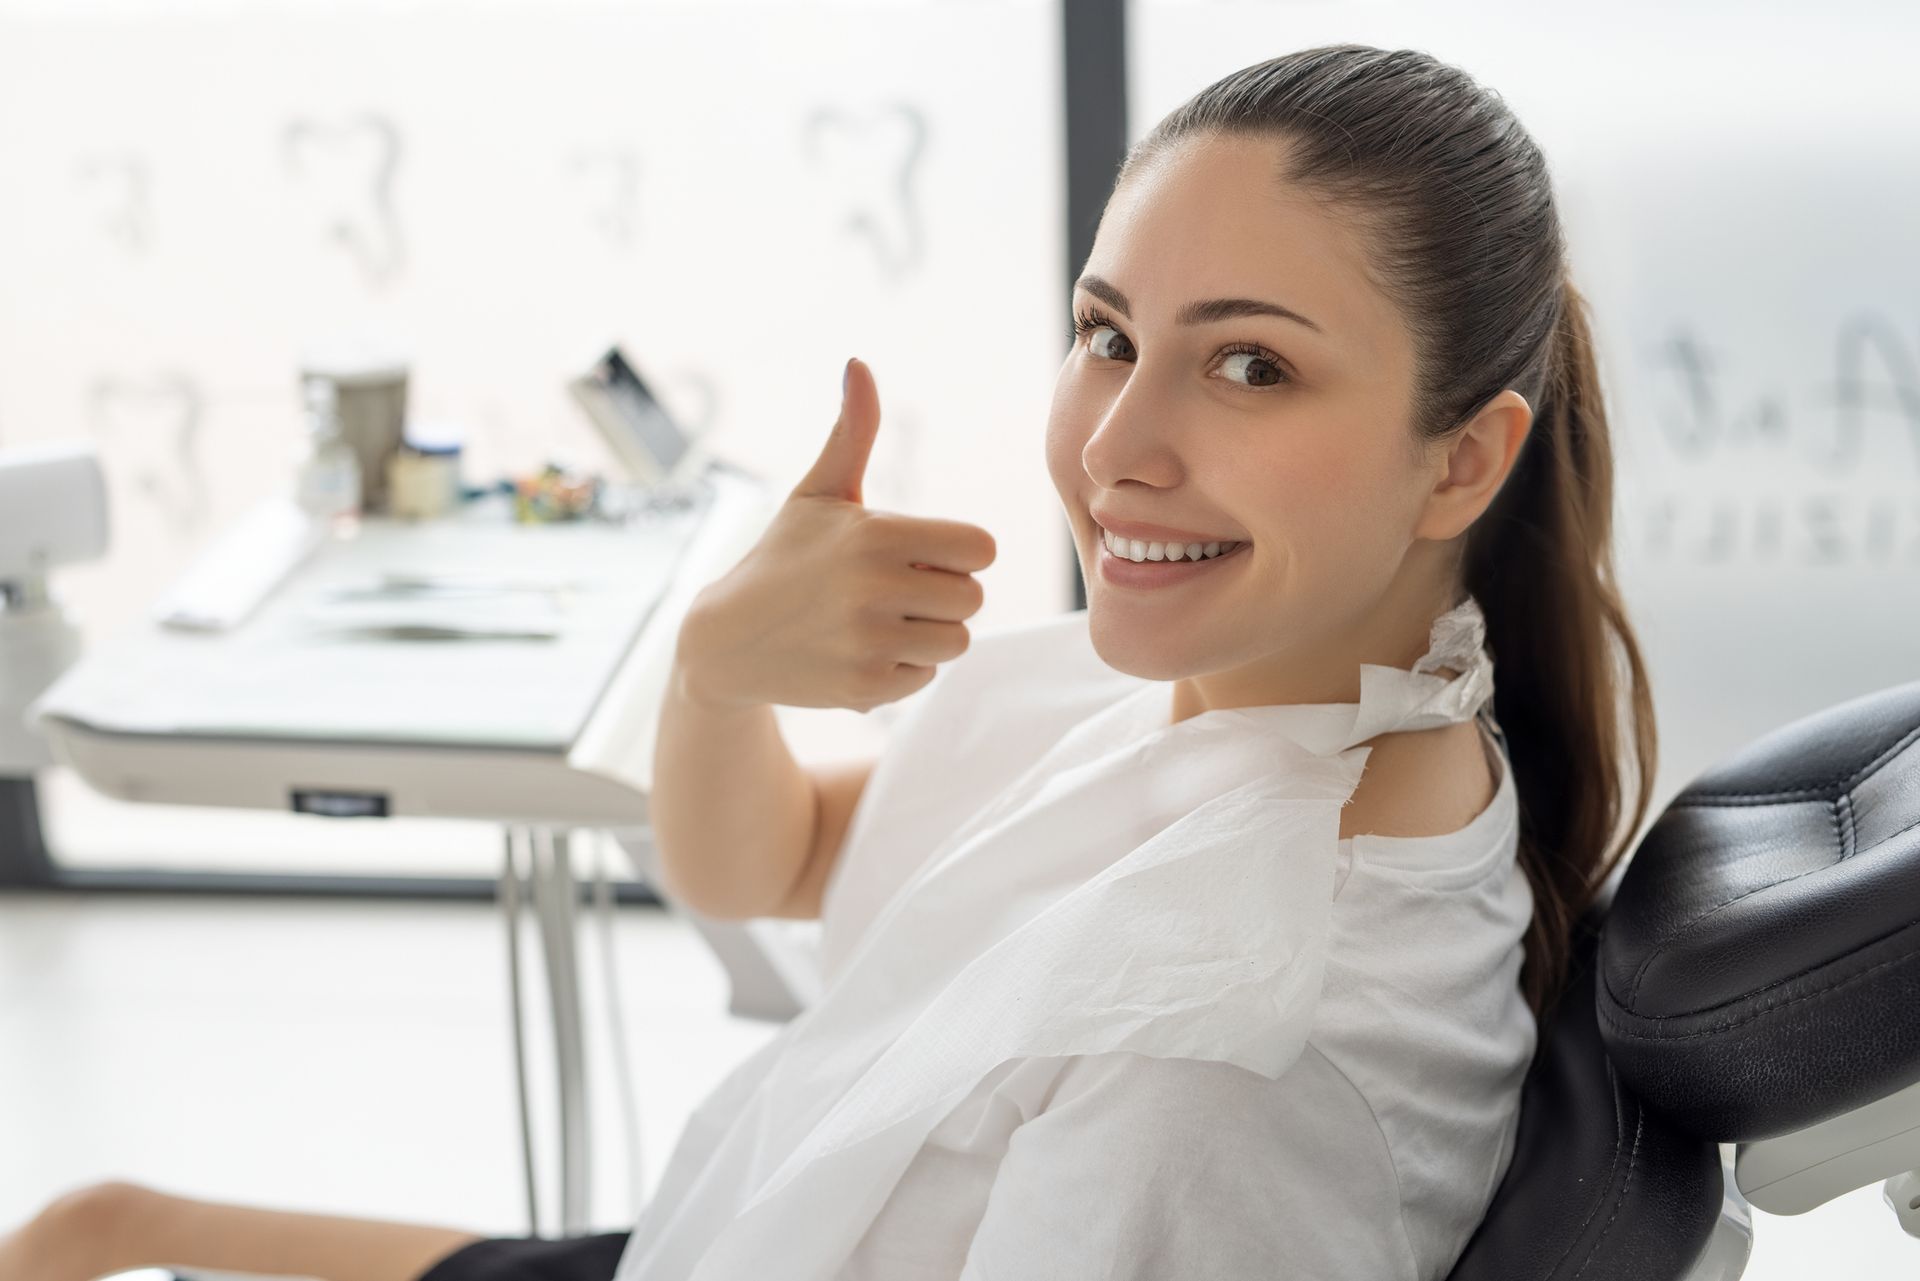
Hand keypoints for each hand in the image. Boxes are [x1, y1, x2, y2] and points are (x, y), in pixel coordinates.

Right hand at [676, 357, 995, 712]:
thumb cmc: (785, 556)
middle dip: (944, 595)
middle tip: (897, 591)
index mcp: (875, 535)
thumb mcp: (817, 493)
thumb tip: (858, 363)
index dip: (958, 552)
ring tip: (882, 620)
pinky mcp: (864, 689)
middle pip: (973, 598)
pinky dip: (903, 669)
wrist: (725, 640)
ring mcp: (868, 642)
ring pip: (956, 641)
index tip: (924, 555)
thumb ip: (853, 432)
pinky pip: (925, 677)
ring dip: (929, 633)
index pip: (980, 548)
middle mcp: (873, 589)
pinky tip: (861, 651)